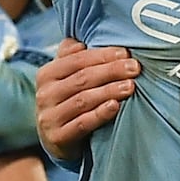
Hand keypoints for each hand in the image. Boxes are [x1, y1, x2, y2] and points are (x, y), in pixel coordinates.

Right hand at [35, 38, 137, 163]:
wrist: (56, 139)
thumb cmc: (67, 100)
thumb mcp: (65, 77)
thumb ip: (72, 56)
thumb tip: (82, 41)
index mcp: (46, 74)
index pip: (77, 59)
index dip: (103, 55)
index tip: (126, 53)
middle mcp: (45, 94)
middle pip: (82, 78)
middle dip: (111, 71)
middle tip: (135, 68)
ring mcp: (49, 117)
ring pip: (83, 100)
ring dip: (109, 91)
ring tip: (130, 86)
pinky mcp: (58, 138)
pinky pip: (82, 123)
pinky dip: (100, 114)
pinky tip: (115, 106)